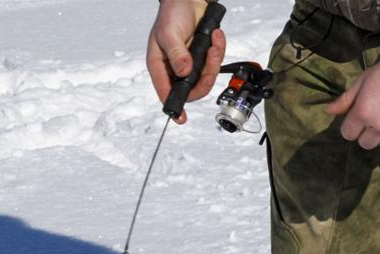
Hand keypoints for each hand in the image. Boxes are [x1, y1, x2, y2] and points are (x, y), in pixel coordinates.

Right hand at [147, 0, 226, 123]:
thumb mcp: (168, 33)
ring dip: (214, 60)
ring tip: (214, 40)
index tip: (180, 117)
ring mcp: (191, 66)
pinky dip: (219, 50)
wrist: (188, 1)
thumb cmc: (171, 15)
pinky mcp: (204, 60)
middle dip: (206, 76)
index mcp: (160, 66)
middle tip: (211, 56)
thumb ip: (176, 53)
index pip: (166, 92)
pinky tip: (216, 36)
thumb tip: (184, 72)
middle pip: (193, 90)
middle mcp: (176, 70)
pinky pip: (215, 65)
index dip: (174, 106)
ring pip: (207, 78)